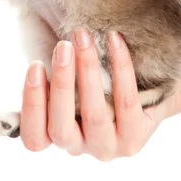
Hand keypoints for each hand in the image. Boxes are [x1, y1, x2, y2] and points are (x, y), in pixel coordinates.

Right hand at [20, 30, 180, 158]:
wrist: (148, 90)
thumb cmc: (95, 79)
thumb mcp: (69, 79)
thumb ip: (52, 71)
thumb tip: (37, 33)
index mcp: (55, 136)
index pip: (34, 138)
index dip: (32, 105)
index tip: (36, 65)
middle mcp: (79, 147)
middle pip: (61, 129)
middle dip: (61, 83)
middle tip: (63, 46)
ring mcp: (109, 147)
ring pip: (93, 116)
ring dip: (87, 72)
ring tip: (84, 38)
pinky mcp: (136, 137)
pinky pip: (126, 101)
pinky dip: (120, 67)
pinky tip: (114, 40)